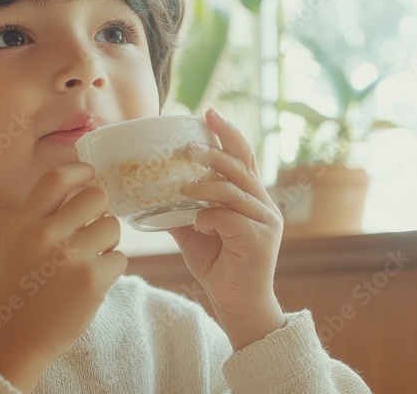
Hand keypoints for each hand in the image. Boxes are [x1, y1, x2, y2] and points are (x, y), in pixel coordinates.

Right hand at [0, 162, 125, 390]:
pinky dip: (111, 267)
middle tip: (93, 225)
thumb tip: (83, 183)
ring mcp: (70, 257)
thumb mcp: (18, 239)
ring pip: (113, 226)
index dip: (79, 170)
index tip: (89, 173)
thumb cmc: (24, 282)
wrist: (22, 333)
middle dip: (101, 208)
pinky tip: (93, 279)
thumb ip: (43, 212)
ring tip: (91, 257)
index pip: (56, 179)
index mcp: (24, 222)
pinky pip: (120, 257)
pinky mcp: (92, 280)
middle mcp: (45, 235)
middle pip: (95, 196)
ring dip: (108, 240)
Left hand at [169, 109, 286, 349]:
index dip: (227, 133)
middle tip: (189, 145)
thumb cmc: (219, 265)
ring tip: (183, 185)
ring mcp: (266, 222)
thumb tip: (150, 192)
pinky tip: (198, 224)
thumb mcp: (195, 231)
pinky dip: (211, 218)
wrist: (237, 305)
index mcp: (250, 196)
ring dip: (207, 184)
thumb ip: (181, 209)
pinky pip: (232, 219)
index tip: (208, 112)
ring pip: (236, 190)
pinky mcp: (260, 241)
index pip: (242, 156)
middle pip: (242, 166)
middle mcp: (262, 204)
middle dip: (215, 150)